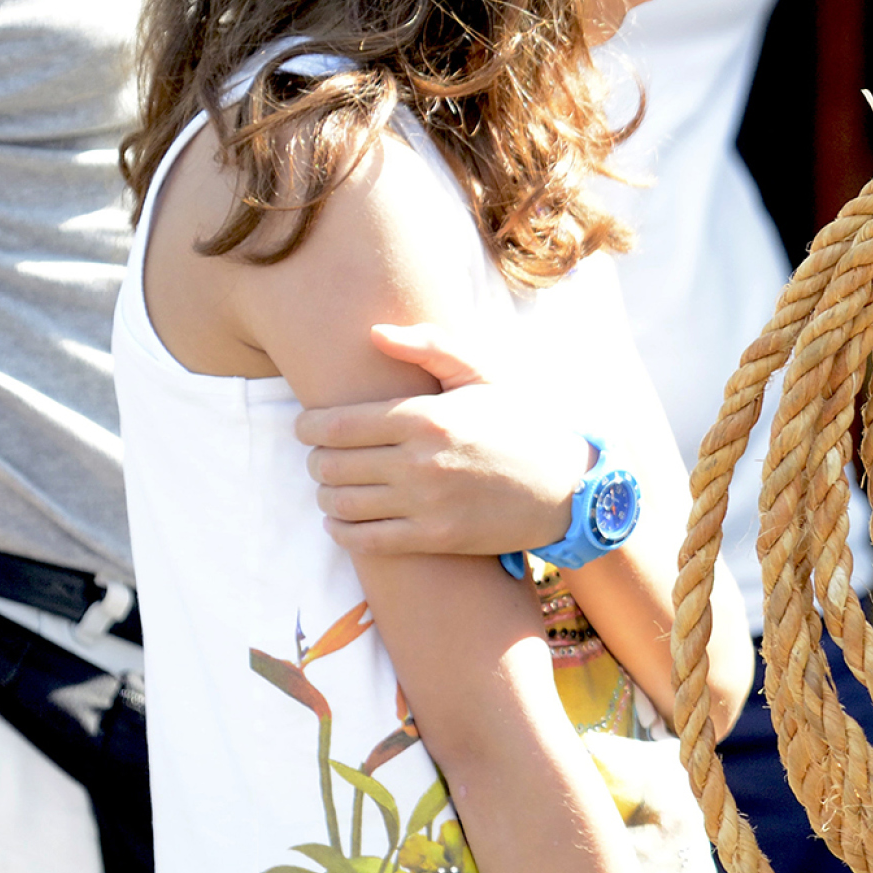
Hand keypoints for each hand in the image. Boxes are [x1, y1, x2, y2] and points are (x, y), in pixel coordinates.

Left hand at [293, 325, 588, 560]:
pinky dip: (340, 531)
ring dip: (325, 494)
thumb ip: (429, 346)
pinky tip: (340, 520)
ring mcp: (426, 503)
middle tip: (321, 455)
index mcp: (426, 416)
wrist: (565, 486)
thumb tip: (374, 333)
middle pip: (330, 465)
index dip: (308, 426)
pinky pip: (364, 540)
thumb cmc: (519, 423)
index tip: (307, 426)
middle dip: (316, 459)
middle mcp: (420, 461)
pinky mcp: (434, 537)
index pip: (337, 424)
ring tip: (332, 485)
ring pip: (340, 503)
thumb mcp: (482, 375)